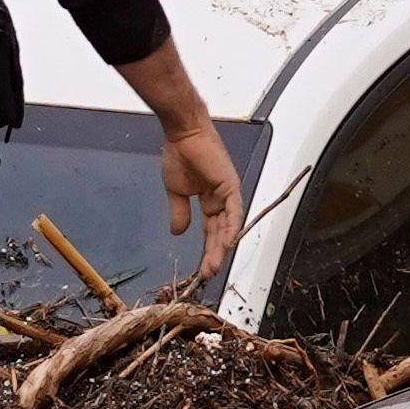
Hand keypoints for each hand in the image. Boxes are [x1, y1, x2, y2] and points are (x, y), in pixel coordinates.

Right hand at [160, 118, 244, 284]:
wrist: (182, 135)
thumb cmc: (179, 156)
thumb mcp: (176, 192)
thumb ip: (179, 213)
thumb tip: (177, 232)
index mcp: (210, 201)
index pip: (211, 231)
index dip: (207, 249)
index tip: (201, 268)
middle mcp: (222, 199)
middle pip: (220, 232)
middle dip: (214, 254)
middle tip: (207, 273)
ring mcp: (228, 193)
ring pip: (228, 226)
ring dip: (221, 247)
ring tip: (213, 265)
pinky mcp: (230, 186)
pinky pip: (233, 211)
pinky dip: (231, 227)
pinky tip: (226, 244)